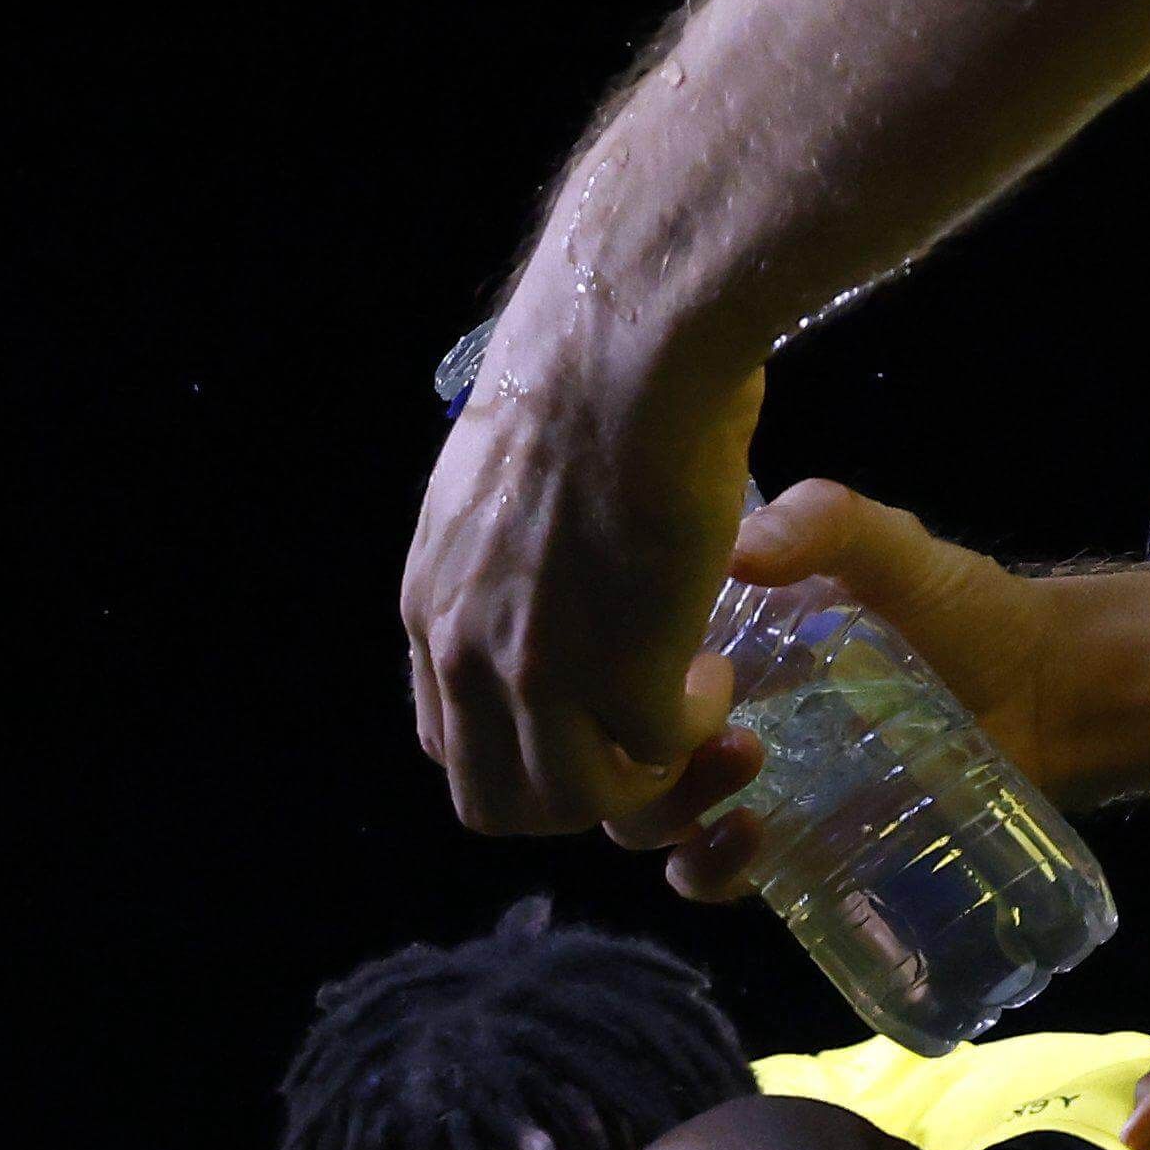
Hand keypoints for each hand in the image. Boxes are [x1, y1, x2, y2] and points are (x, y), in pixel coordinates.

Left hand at [408, 295, 772, 839]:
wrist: (624, 346)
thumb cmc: (583, 379)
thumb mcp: (499, 482)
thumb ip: (504, 551)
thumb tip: (548, 557)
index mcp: (433, 607)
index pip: (446, 740)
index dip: (517, 747)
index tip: (582, 714)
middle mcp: (465, 654)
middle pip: (497, 803)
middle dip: (574, 793)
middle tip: (640, 742)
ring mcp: (536, 672)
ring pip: (575, 802)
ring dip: (640, 774)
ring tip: (686, 705)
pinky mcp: (621, 671)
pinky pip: (659, 750)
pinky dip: (695, 727)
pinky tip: (716, 668)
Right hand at [637, 475, 1096, 908]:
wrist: (1048, 692)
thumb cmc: (962, 609)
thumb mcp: (889, 547)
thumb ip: (824, 524)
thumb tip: (738, 554)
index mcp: (712, 640)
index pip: (612, 666)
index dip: (601, 671)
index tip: (654, 657)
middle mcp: (709, 715)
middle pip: (615, 750)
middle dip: (630, 748)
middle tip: (707, 720)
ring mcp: (743, 789)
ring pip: (649, 821)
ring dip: (668, 810)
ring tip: (742, 768)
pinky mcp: (789, 850)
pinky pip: (712, 878)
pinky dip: (709, 870)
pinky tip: (747, 837)